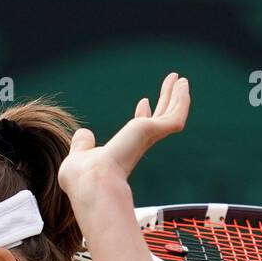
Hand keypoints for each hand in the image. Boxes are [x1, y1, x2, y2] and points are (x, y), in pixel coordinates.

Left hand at [58, 73, 189, 205]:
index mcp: (123, 151)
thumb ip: (82, 145)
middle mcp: (138, 145)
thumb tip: (83, 134)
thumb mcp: (78, 156)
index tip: (143, 102)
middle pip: (157, 119)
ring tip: (181, 79)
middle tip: (171, 85)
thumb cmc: (81, 177)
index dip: (142, 116)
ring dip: (176, 97)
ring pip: (169, 116)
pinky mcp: (151, 132)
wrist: (91, 181)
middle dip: (164, 102)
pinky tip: (182, 85)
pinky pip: (174, 116)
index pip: (137, 130)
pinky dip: (181, 101)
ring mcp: (147, 139)